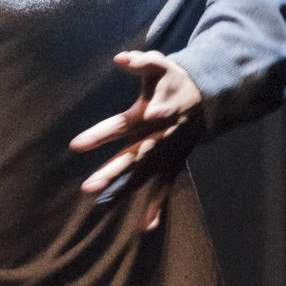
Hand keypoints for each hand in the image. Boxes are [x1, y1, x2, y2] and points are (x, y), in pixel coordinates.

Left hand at [69, 50, 203, 230]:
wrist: (209, 96)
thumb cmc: (173, 80)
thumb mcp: (161, 66)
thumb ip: (141, 62)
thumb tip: (121, 58)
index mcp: (151, 114)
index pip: (122, 125)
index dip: (100, 134)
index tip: (75, 146)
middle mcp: (159, 137)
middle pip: (134, 156)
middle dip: (113, 172)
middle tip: (88, 187)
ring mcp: (169, 152)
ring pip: (146, 175)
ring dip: (126, 192)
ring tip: (102, 208)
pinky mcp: (176, 162)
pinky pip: (167, 187)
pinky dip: (158, 206)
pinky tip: (147, 227)